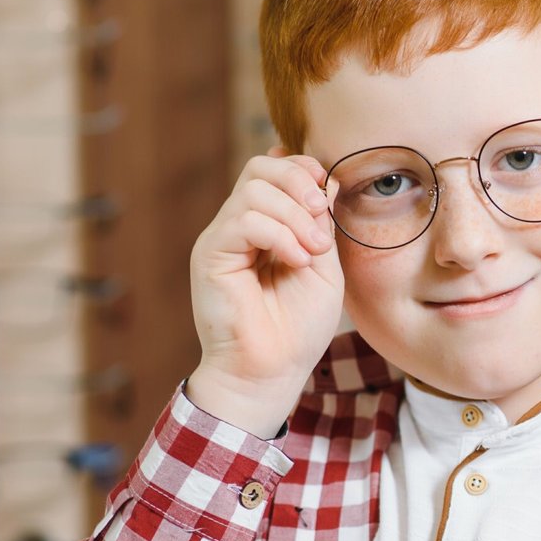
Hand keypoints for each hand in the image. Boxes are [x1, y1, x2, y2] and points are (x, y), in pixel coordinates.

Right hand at [186, 147, 344, 436]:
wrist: (271, 372)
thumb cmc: (298, 329)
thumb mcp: (325, 269)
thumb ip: (323, 225)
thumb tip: (330, 180)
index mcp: (266, 226)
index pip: (274, 169)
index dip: (303, 170)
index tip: (328, 198)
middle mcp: (239, 227)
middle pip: (259, 168)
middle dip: (299, 182)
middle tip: (322, 214)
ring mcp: (222, 239)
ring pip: (253, 190)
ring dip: (294, 216)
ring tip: (312, 252)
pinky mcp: (210, 255)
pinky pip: (242, 221)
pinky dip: (278, 235)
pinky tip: (296, 261)